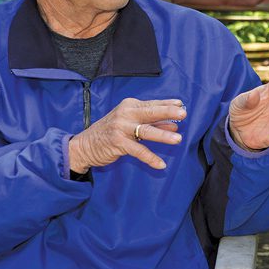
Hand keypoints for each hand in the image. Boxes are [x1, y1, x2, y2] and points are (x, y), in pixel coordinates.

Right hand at [68, 98, 185, 172]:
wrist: (85, 145)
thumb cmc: (111, 132)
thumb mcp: (130, 123)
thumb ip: (151, 123)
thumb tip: (174, 125)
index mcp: (129, 105)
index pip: (152, 104)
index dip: (167, 104)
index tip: (181, 104)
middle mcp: (125, 113)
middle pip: (150, 112)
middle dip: (167, 112)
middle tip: (183, 113)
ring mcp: (121, 128)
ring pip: (146, 131)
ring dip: (163, 135)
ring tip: (178, 139)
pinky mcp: (117, 143)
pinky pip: (138, 151)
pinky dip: (150, 158)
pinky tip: (161, 164)